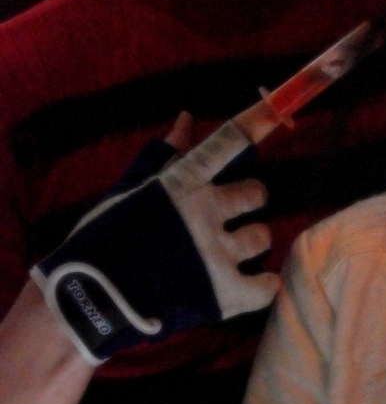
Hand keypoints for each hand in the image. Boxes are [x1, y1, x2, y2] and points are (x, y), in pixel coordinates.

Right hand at [30, 114, 277, 363]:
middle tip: (227, 217)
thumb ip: (162, 157)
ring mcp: (216, 254)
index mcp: (180, 183)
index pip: (226, 144)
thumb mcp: (128, 192)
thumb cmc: (101, 242)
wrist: (87, 302)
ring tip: (223, 254)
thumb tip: (186, 118)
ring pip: (262, 237)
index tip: (279, 101)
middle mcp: (204, 212)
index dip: (257, 121)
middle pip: (257, 194)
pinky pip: (266, 285)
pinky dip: (261, 286)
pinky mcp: (224, 295)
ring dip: (248, 245)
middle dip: (247, 203)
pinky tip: (248, 284)